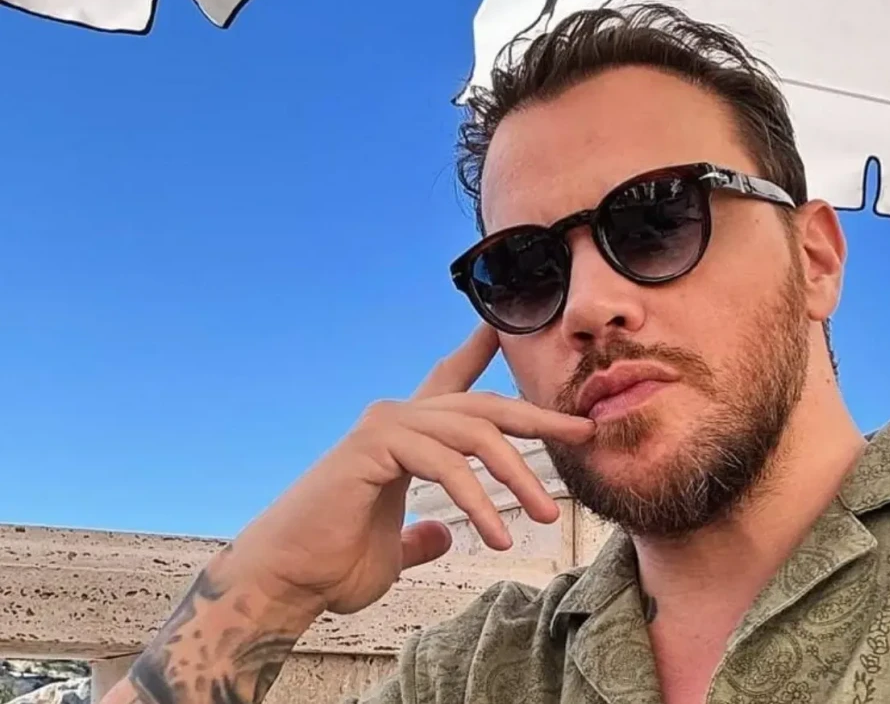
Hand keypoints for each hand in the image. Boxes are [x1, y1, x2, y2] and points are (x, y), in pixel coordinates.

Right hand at [220, 324, 594, 615]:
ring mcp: (385, 427)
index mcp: (405, 435)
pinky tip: (497, 535)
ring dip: (518, 476)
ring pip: (475, 434)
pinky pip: (445, 463)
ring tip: (546, 515)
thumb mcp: (395, 550)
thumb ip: (423, 537)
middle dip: (539, 419)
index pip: (449, 382)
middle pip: (484, 407)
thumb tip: (443, 536)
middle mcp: (396, 418)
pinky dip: (479, 500)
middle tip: (583, 434)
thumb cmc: (333, 566)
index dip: (478, 353)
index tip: (503, 327)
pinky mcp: (374, 447)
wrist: (287, 582)